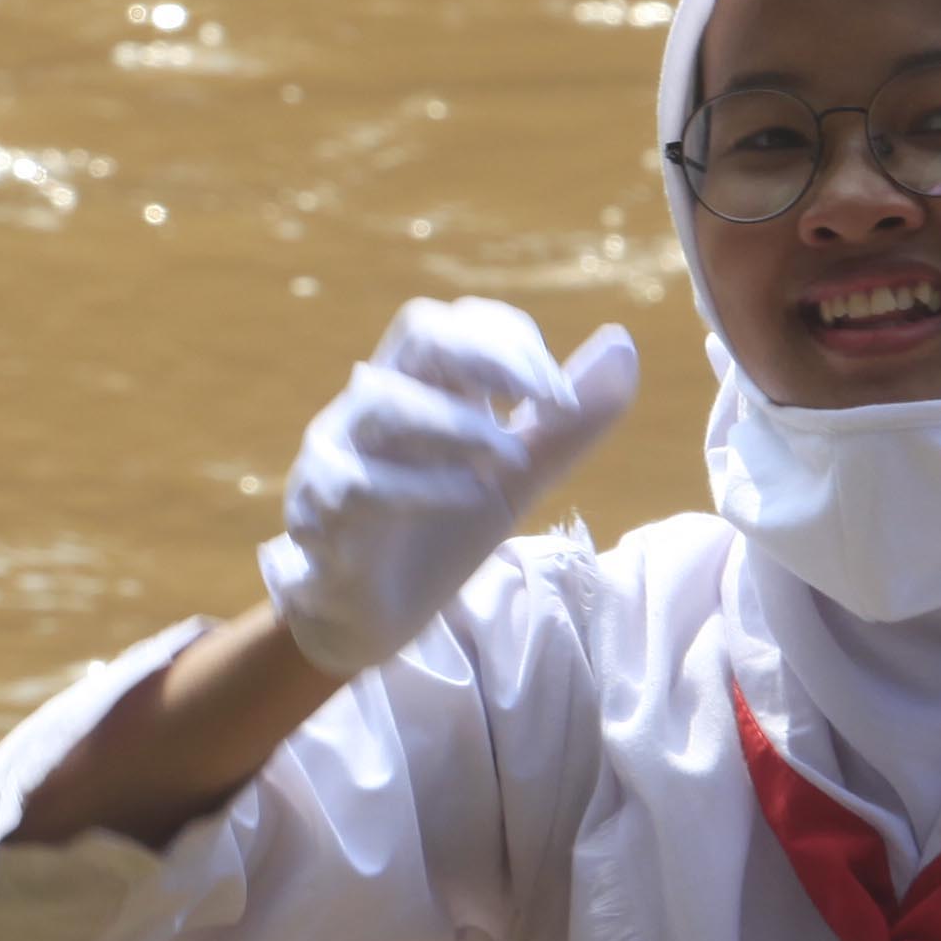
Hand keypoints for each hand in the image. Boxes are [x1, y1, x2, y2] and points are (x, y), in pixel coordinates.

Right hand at [258, 301, 641, 682]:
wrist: (371, 617)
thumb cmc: (435, 532)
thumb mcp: (517, 478)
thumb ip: (568, 423)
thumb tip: (622, 344)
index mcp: (424, 386)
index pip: (460, 324)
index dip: (512, 341)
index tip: (561, 397)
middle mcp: (376, 403)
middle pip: (419, 332)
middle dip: (490, 354)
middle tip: (548, 399)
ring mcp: (339, 450)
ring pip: (384, 400)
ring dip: (458, 422)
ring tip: (512, 457)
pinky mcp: (318, 509)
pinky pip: (360, 484)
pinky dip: (422, 487)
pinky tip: (470, 500)